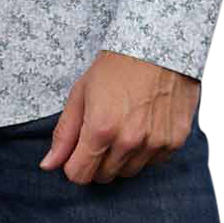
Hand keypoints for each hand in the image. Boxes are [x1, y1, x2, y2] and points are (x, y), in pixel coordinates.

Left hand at [38, 51, 200, 183]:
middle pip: (104, 176)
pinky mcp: (174, 141)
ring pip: (129, 172)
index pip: (79, 175)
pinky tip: (144, 126)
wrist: (158, 46)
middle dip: (97, 161)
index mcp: (101, 129)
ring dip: (122, 158)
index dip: (74, 164)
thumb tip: (49, 164)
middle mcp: (129, 141)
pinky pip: (153, 162)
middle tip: (102, 133)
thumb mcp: (81, 93)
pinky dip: (146, 151)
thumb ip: (64, 133)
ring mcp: (155, 143)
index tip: (78, 152)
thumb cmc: (118, 65)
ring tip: (124, 126)